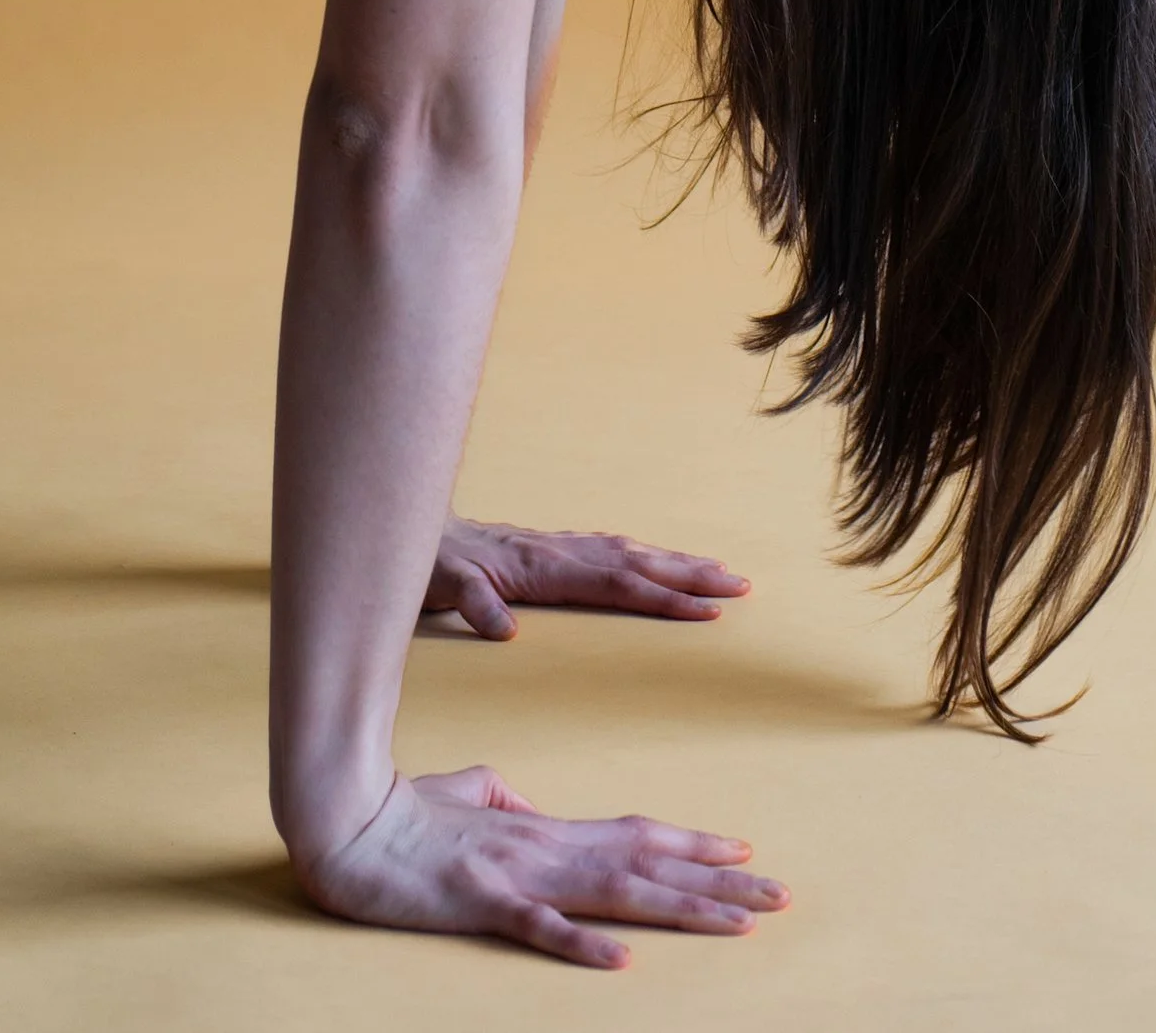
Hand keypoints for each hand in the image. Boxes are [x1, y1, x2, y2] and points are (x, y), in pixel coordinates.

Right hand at [299, 762, 786, 967]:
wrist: (344, 822)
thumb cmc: (403, 814)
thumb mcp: (468, 798)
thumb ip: (505, 802)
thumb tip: (522, 798)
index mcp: (543, 828)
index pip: (635, 835)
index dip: (692, 846)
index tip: (745, 853)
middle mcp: (544, 848)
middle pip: (646, 865)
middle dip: (717, 883)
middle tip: (782, 892)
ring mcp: (516, 875)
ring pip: (615, 892)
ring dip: (681, 909)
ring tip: (740, 921)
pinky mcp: (480, 902)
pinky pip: (538, 927)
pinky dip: (581, 942)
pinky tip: (622, 958)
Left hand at [425, 515, 749, 638]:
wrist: (415, 528)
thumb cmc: (431, 563)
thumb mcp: (442, 585)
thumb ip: (472, 603)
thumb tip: (502, 628)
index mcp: (542, 567)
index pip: (617, 584)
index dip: (663, 597)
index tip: (707, 610)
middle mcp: (559, 551)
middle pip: (637, 562)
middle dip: (691, 575)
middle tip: (740, 585)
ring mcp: (559, 547)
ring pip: (630, 552)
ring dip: (676, 562)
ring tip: (719, 571)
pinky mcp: (552, 548)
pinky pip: (612, 551)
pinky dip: (645, 557)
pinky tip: (659, 562)